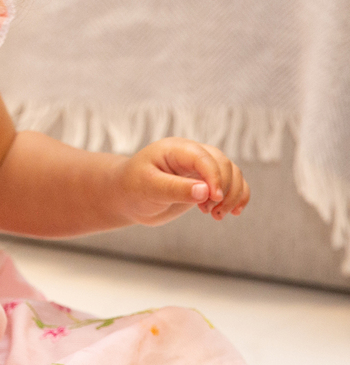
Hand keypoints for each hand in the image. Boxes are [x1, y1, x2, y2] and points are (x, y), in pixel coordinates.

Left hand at [115, 138, 249, 225]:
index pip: (204, 157)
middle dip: (226, 189)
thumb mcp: (150, 188)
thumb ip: (176, 189)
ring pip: (233, 174)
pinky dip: (237, 198)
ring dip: (233, 196)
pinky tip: (227, 213)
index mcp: (175, 149)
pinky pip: (233, 185)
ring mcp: (201, 168)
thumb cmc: (133, 188)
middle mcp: (192, 155)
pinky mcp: (206, 182)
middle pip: (224, 164)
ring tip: (216, 215)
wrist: (128, 198)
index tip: (214, 198)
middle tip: (212, 212)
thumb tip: (205, 191)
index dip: (215, 177)